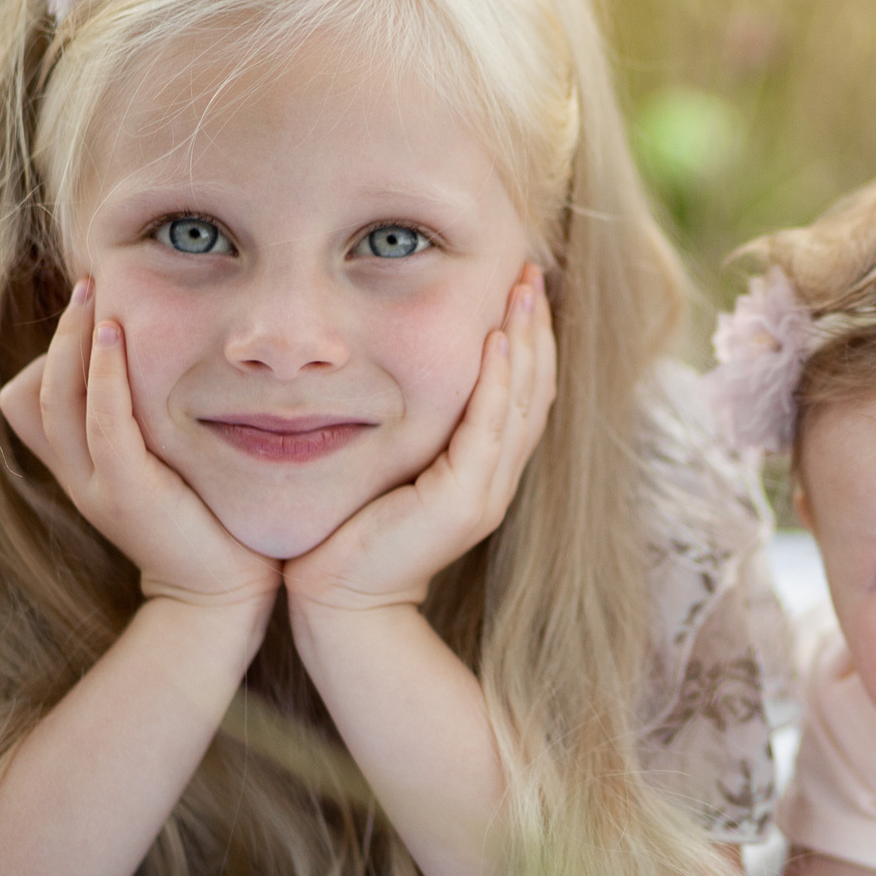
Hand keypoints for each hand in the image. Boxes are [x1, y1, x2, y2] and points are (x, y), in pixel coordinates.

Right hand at [0, 277, 278, 613]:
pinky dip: (105, 377)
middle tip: (90, 282)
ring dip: (76, 342)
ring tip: (95, 294)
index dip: (52, 352)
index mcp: (82, 468)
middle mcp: (78, 476)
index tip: (88, 306)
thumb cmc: (209, 524)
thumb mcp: (170, 468)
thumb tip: (175, 369)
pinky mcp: (127, 495)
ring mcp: (96, 488)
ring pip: (63, 401)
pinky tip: (119, 336)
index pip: (34, 400)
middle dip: (63, 332)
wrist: (221, 596)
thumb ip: (155, 429)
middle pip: (41, 391)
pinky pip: (104, 425)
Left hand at [284, 264, 555, 617]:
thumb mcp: (389, 468)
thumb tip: (393, 375)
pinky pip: (490, 429)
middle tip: (531, 272)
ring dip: (526, 342)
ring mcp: (485, 493)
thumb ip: (409, 431)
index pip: (522, 394)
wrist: (339, 603)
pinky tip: (497, 341)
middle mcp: (496, 481)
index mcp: (484, 472)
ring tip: (523, 290)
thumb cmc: (348, 535)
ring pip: (523, 403)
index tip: (521, 288)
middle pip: (535, 390)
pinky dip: (498, 382)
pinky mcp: (463, 503)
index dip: (529, 340)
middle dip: (536, 328)